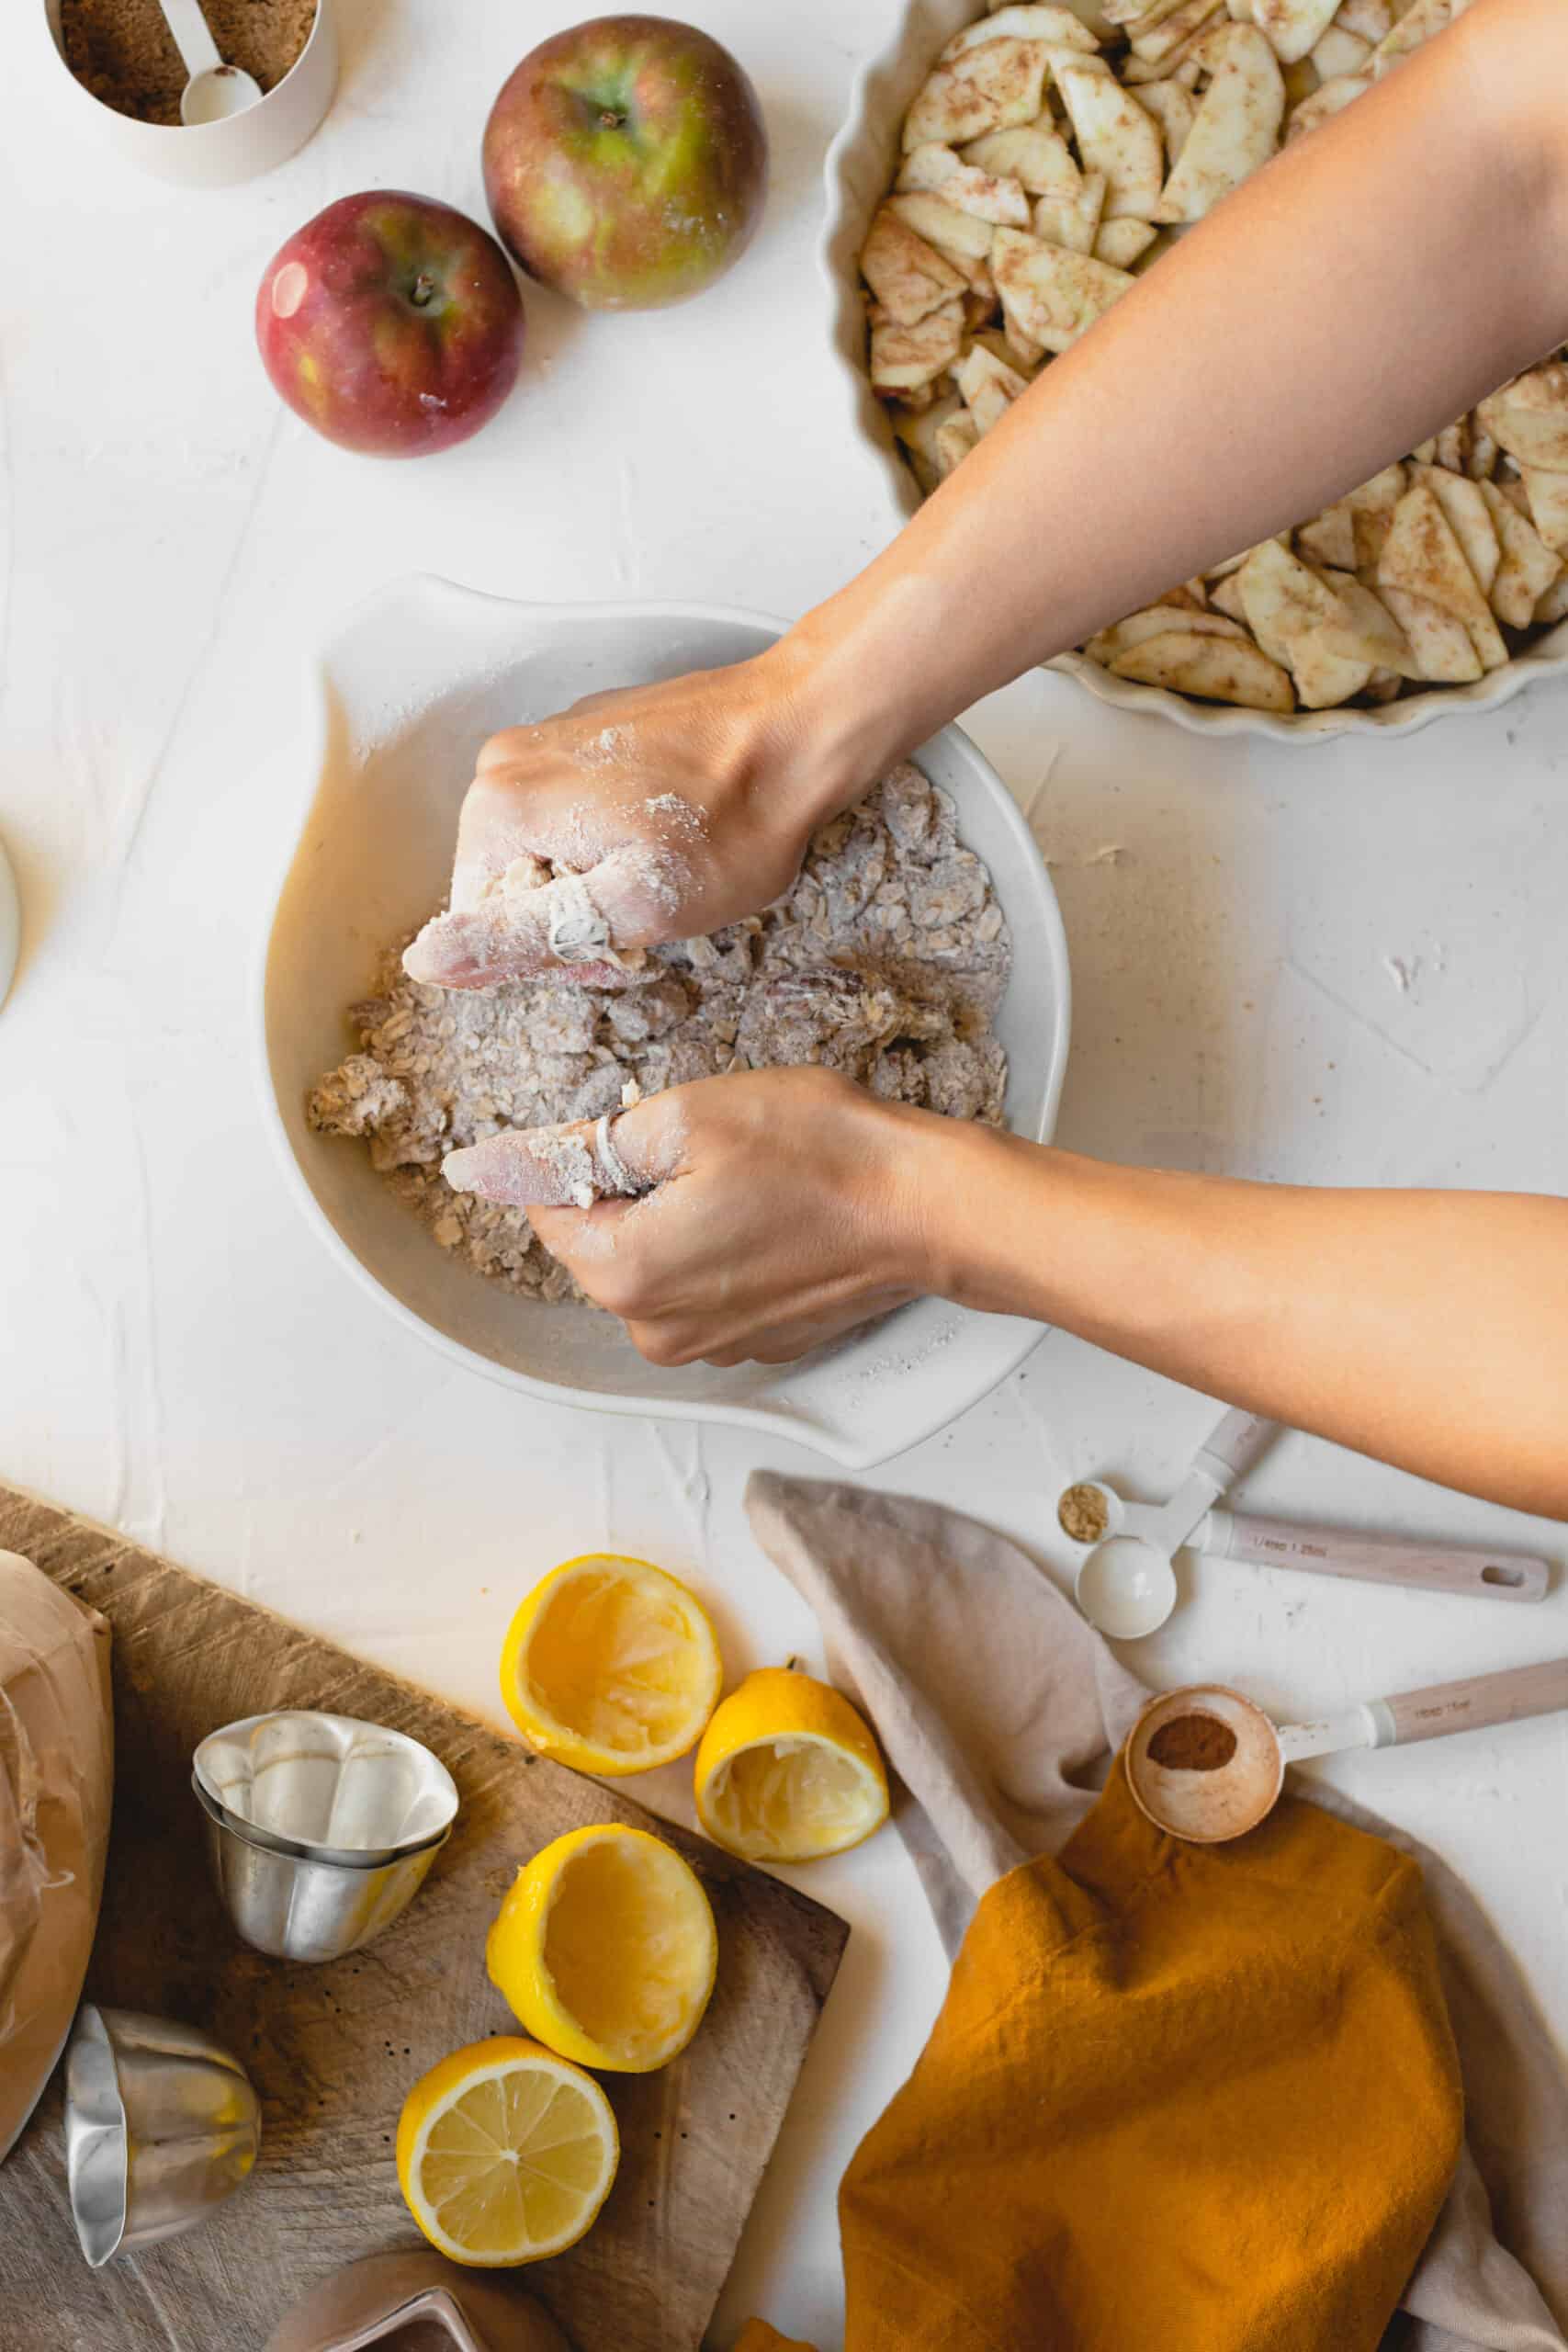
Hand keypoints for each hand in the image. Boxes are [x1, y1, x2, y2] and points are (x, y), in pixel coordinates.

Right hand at [402, 650, 846, 990]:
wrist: (800, 728)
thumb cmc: (733, 822)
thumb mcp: (629, 906)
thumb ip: (521, 937)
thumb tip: (425, 961)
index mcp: (499, 808)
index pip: (484, 926)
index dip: (555, 956)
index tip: (625, 948)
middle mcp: (504, 763)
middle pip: (511, 885)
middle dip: (577, 917)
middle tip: (653, 919)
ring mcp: (547, 738)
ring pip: (544, 850)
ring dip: (598, 880)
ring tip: (669, 875)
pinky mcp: (588, 731)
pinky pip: (572, 810)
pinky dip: (613, 838)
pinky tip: (672, 837)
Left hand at [442, 1068, 946, 1364]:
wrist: (927, 1209)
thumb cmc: (820, 1154)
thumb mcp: (686, 1115)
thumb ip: (581, 1145)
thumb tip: (486, 1166)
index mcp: (625, 1276)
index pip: (547, 1208)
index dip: (585, 1151)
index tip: (641, 1123)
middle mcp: (657, 1330)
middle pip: (602, 1239)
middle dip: (636, 1185)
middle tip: (710, 1145)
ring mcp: (711, 1345)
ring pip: (657, 1259)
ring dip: (681, 1212)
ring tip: (750, 1176)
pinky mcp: (758, 1340)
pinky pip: (708, 1282)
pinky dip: (725, 1243)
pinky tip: (774, 1209)